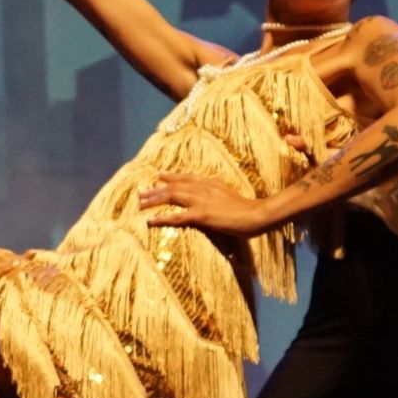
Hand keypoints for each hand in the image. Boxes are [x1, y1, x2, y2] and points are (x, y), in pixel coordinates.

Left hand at [139, 173, 278, 237]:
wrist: (257, 215)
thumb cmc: (247, 210)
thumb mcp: (230, 196)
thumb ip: (218, 195)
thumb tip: (212, 200)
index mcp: (211, 183)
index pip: (187, 178)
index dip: (172, 177)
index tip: (160, 176)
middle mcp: (203, 188)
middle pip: (174, 186)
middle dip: (156, 190)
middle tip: (142, 193)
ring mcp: (201, 201)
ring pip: (172, 197)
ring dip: (154, 200)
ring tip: (140, 205)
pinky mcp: (202, 215)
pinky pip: (177, 217)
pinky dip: (162, 218)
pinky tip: (151, 221)